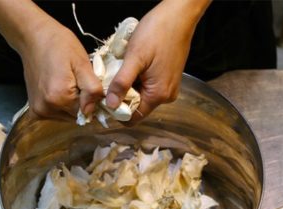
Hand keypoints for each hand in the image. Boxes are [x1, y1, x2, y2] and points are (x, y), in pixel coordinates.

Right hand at [18, 18, 102, 117]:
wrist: (33, 38)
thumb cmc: (59, 44)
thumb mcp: (81, 63)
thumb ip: (91, 88)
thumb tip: (93, 110)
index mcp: (60, 97)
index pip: (88, 111)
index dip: (93, 99)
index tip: (90, 84)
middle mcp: (47, 109)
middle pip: (77, 116)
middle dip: (82, 102)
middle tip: (78, 80)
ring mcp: (39, 111)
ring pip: (67, 116)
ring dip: (72, 104)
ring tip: (67, 82)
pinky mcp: (35, 111)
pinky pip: (56, 114)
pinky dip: (61, 105)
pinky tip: (58, 88)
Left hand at [105, 0, 207, 120]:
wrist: (178, 16)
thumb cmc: (157, 33)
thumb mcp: (134, 58)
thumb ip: (122, 83)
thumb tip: (111, 105)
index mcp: (158, 95)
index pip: (133, 117)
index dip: (116, 111)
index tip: (104, 97)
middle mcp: (166, 96)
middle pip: (137, 107)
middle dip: (122, 95)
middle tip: (111, 77)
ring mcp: (169, 88)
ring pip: (142, 95)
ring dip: (130, 85)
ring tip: (124, 68)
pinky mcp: (169, 79)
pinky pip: (149, 86)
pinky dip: (138, 79)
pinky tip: (135, 65)